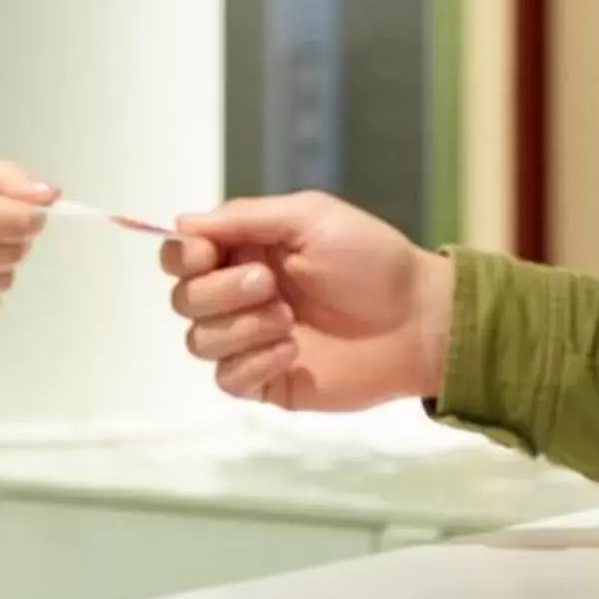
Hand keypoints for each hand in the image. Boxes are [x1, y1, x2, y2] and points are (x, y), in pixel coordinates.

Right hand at [161, 192, 452, 410]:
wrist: (418, 321)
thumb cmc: (371, 261)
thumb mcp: (310, 218)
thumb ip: (245, 217)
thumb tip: (181, 224)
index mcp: (245, 251)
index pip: (180, 255)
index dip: (182, 256)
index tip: (207, 254)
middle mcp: (239, 295)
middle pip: (183, 299)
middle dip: (220, 291)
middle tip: (270, 284)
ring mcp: (250, 341)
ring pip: (199, 341)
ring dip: (241, 328)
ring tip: (289, 320)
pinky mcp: (266, 381)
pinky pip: (227, 379)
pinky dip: (254, 362)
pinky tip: (293, 350)